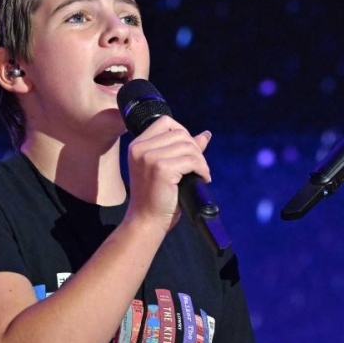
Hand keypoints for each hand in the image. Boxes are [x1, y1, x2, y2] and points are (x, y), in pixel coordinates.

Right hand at [125, 115, 211, 229]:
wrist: (146, 220)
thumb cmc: (156, 197)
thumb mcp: (166, 167)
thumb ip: (182, 149)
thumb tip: (206, 134)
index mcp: (137, 145)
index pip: (166, 122)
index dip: (183, 133)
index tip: (189, 151)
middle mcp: (140, 148)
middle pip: (180, 133)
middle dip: (195, 149)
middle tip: (199, 167)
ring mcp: (150, 157)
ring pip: (188, 146)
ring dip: (201, 161)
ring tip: (201, 174)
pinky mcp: (162, 168)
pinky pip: (192, 160)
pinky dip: (202, 169)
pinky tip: (202, 179)